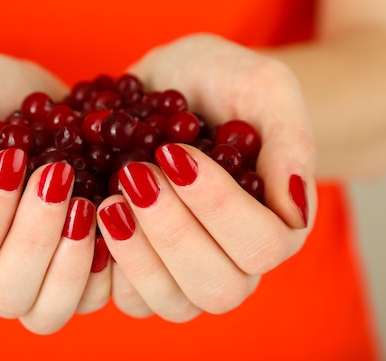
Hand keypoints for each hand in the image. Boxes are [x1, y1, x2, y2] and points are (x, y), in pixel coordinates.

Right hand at [0, 53, 109, 332]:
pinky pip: (96, 293)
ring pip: (50, 309)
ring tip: (88, 201)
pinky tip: (116, 213)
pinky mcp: (76, 267)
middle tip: (57, 174)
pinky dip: (111, 262)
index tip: (10, 159)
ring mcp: (35, 278)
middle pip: (6, 295)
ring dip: (73, 260)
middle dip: (35, 237)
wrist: (17, 97)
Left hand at [96, 34, 316, 320]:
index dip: (217, 207)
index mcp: (278, 224)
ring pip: (170, 303)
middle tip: (135, 175)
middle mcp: (237, 261)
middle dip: (173, 234)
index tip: (174, 153)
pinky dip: (104, 262)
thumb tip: (296, 209)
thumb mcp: (264, 88)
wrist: (173, 82)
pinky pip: (125, 295)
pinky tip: (89, 212)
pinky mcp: (144, 269)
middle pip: (217, 289)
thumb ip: (290, 142)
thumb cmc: (224, 82)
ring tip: (110, 200)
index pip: (261, 245)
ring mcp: (188, 272)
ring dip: (137, 255)